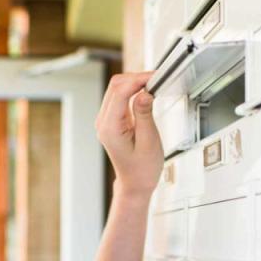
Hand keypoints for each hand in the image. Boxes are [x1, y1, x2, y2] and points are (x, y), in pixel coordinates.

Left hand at [95, 72, 163, 195]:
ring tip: (153, 83)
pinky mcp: (112, 120)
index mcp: (110, 128)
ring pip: (116, 89)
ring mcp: (106, 120)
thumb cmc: (143, 168)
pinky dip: (132, 90)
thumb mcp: (149, 141)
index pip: (119, 92)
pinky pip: (119, 97)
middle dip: (136, 78)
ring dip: (134, 82)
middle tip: (156, 78)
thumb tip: (144, 93)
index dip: (137, 80)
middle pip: (115, 86)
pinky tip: (145, 91)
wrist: (135, 183)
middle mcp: (104, 122)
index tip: (154, 77)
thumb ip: (145, 115)